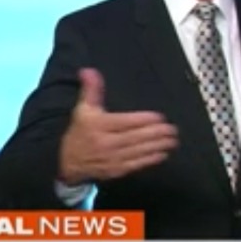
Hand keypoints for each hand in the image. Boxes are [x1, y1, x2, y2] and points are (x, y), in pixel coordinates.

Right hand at [59, 68, 178, 181]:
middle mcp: (107, 142)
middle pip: (136, 137)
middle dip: (157, 133)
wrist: (67, 162)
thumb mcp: (83, 109)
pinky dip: (150, 159)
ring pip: (139, 151)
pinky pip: (136, 164)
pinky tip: (162, 154)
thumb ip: (91, 90)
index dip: (145, 120)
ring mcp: (112, 158)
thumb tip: (89, 70)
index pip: (126, 122)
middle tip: (173, 130)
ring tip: (172, 140)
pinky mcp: (116, 170)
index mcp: (100, 125)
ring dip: (158, 146)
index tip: (161, 118)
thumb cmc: (80, 132)